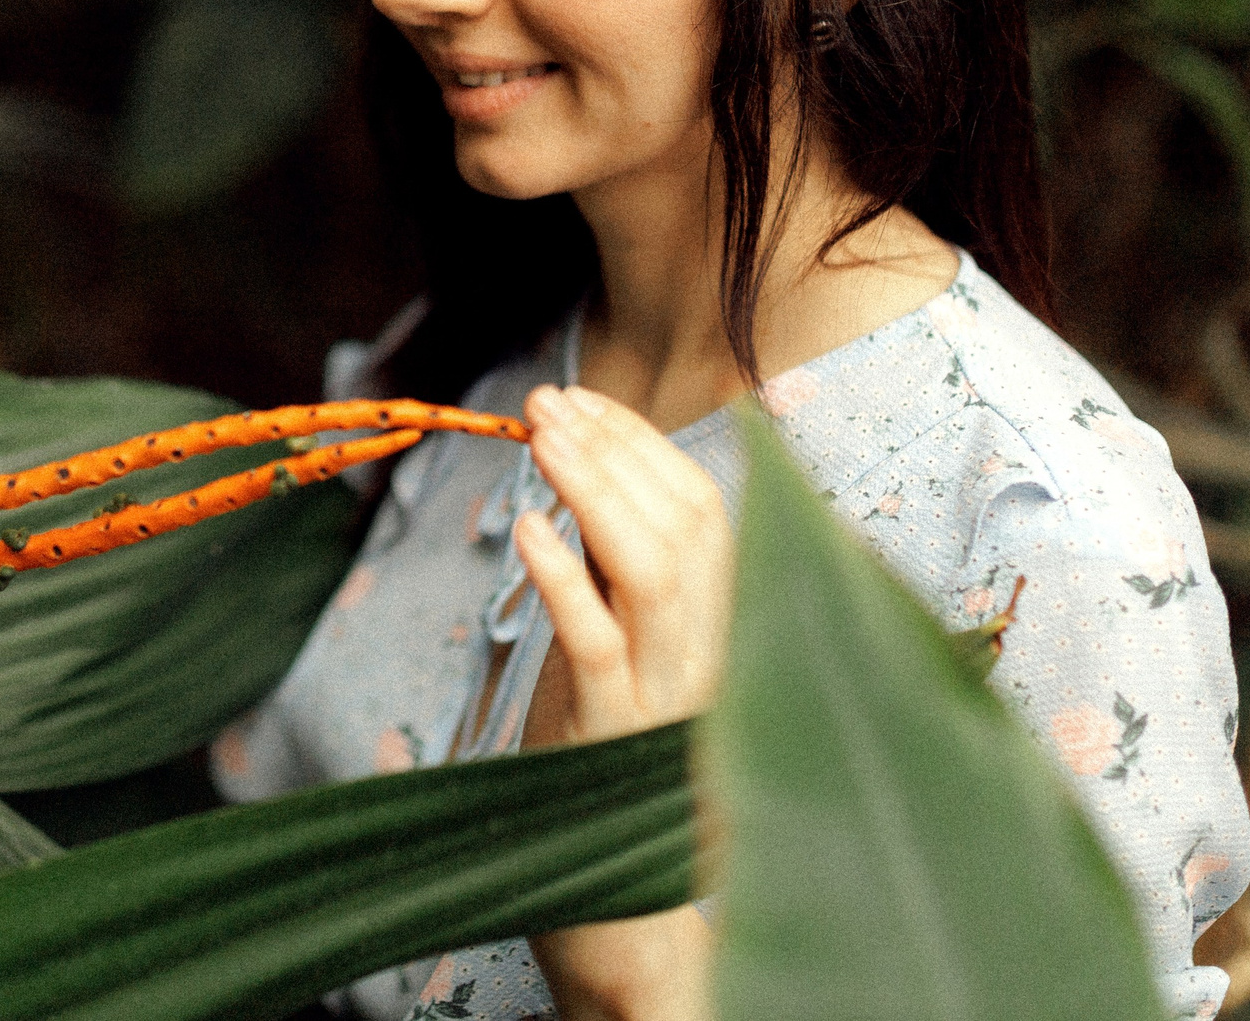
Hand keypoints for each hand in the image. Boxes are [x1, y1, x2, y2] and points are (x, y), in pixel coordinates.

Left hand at [514, 383, 732, 749]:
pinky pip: (598, 644)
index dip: (638, 444)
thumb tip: (584, 452)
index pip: (699, 505)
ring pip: (654, 576)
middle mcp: (709, 648)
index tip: (578, 400)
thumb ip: (615, 552)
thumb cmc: (601, 718)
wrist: (599, 849)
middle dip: (613, 451)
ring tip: (540, 441)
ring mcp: (666, 693)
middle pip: (684, 528)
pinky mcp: (613, 730)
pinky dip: (563, 579)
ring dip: (595, 493)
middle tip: (546, 404)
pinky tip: (528, 529)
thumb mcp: (619, 623)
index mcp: (721, 614)